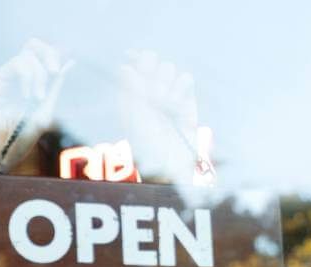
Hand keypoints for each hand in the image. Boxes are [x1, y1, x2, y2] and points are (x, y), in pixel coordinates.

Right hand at [0, 39, 72, 173]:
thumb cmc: (18, 140)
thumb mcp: (44, 112)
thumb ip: (54, 88)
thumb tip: (69, 62)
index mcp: (29, 85)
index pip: (42, 57)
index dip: (54, 56)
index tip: (60, 71)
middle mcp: (15, 78)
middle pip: (34, 46)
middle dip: (49, 55)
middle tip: (54, 71)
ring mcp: (3, 78)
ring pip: (28, 54)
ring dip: (39, 75)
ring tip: (36, 98)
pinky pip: (18, 63)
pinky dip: (28, 77)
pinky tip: (27, 96)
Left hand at [119, 50, 199, 183]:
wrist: (171, 163)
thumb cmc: (146, 146)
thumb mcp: (136, 119)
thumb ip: (132, 93)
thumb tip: (124, 67)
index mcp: (128, 95)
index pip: (130, 66)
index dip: (133, 61)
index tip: (135, 63)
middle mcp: (147, 91)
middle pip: (149, 60)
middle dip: (150, 66)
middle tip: (148, 80)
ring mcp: (167, 92)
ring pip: (167, 67)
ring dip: (165, 81)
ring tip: (162, 103)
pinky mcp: (186, 97)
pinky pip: (185, 78)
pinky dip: (181, 87)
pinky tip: (176, 104)